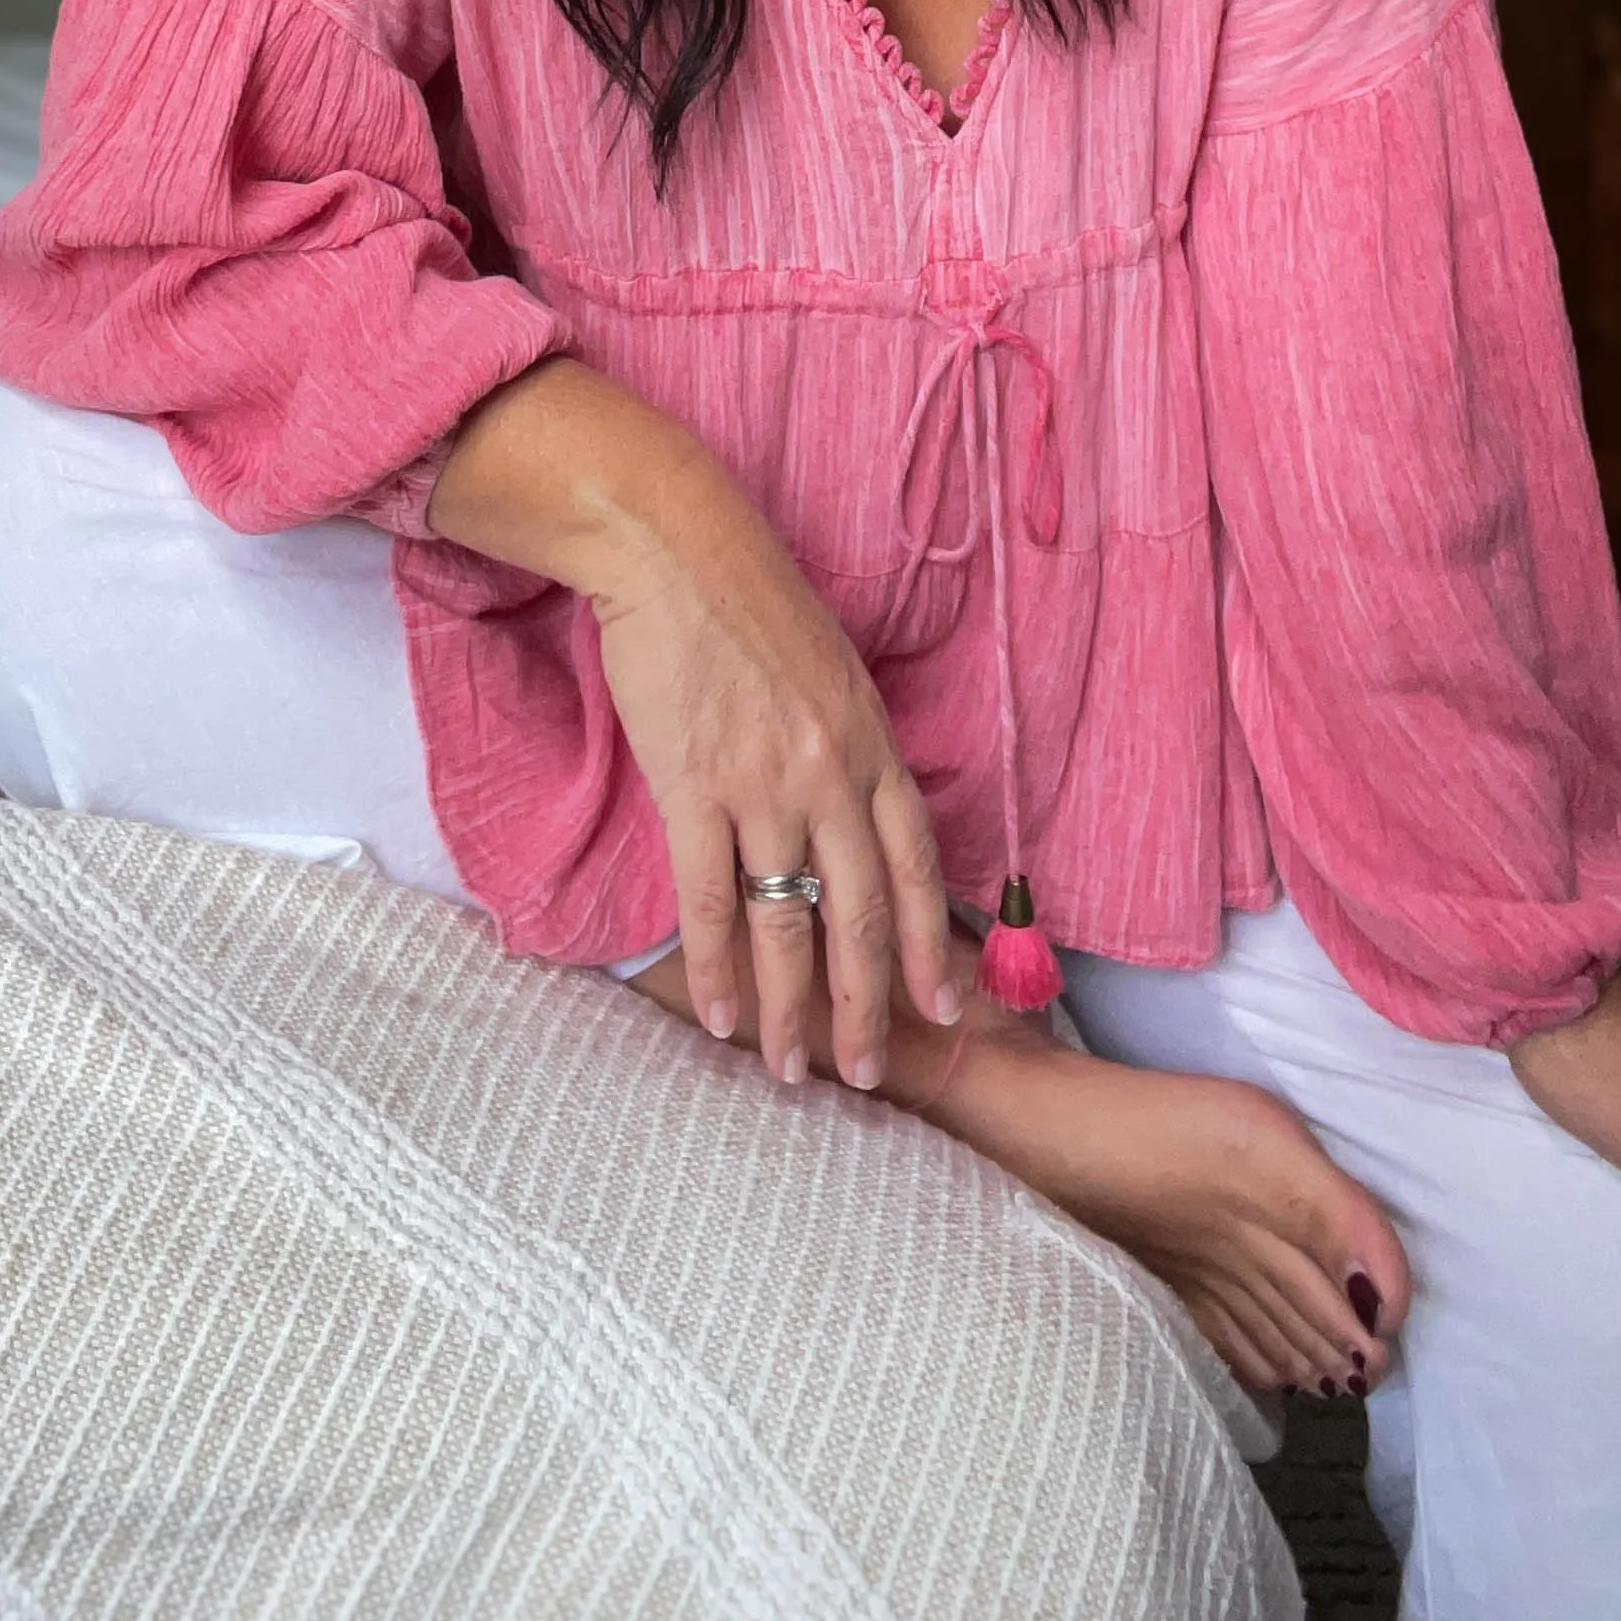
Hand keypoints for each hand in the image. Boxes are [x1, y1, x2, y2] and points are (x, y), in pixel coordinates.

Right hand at [427, 356, 960, 1091]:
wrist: (673, 546)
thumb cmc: (748, 598)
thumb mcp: (832, 667)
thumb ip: (850, 744)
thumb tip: (855, 816)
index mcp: (871, 739)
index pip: (918, 865)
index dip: (933, 945)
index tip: (947, 1009)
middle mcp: (831, 772)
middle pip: (863, 913)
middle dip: (869, 1004)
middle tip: (871, 1074)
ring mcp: (764, 784)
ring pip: (791, 924)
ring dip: (792, 1011)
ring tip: (789, 1071)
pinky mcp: (693, 787)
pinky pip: (712, 901)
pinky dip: (717, 969)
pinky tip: (718, 1017)